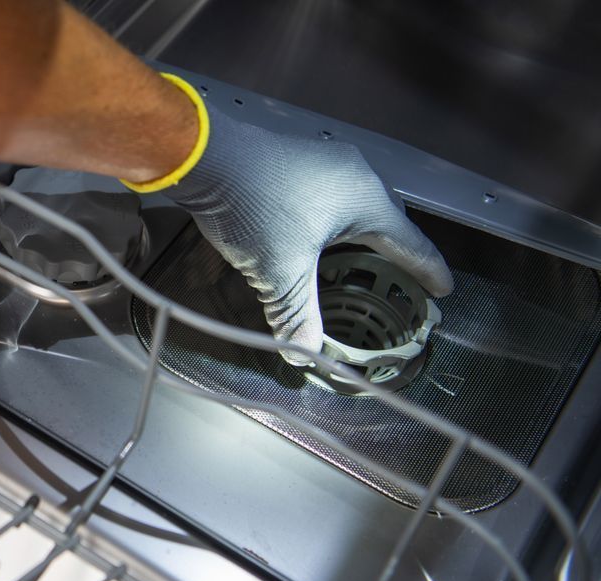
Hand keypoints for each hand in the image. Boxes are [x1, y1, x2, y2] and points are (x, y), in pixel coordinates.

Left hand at [162, 103, 453, 364]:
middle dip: (397, 252)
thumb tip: (304, 354)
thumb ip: (297, 314)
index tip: (443, 289)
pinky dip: (337, 222)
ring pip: (358, 207)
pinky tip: (320, 238)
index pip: (411, 243)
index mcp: (366, 200)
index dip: (428, 271)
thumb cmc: (252, 207)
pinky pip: (333, 196)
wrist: (207, 157)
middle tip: (403, 279)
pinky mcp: (299, 161)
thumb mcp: (279, 271)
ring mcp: (327, 163)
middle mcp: (355, 175)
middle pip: (388, 221)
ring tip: (362, 264)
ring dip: (363, 236)